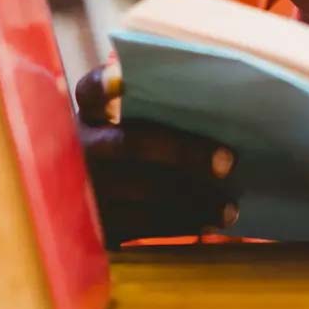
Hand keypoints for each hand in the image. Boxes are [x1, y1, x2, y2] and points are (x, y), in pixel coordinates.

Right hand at [76, 60, 237, 244]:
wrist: (95, 197)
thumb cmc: (134, 145)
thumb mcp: (131, 122)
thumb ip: (159, 107)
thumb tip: (218, 97)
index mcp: (90, 114)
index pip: (90, 91)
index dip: (102, 84)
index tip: (120, 79)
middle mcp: (80, 149)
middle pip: (129, 144)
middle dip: (181, 152)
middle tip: (227, 161)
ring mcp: (84, 190)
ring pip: (140, 192)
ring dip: (191, 200)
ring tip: (228, 207)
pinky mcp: (94, 226)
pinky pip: (141, 228)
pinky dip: (179, 227)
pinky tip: (209, 224)